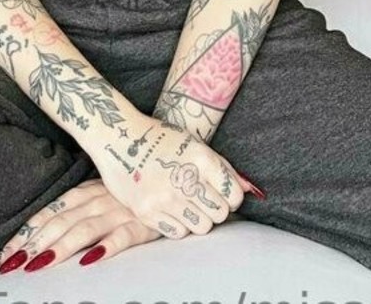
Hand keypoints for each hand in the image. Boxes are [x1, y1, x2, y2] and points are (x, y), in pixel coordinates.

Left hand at [0, 177, 162, 272]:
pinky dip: (106, 246)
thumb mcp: (102, 194)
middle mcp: (99, 199)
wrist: (175, 174)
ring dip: (61, 247)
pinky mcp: (144, 222)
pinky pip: (123, 235)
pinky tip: (91, 259)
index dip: (27, 233)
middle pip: (61, 223)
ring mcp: (120, 210)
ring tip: (40, 263)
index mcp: (87, 192)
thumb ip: (77, 210)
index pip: (50, 213)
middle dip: (34, 244)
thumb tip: (45, 233)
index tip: (5, 252)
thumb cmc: (133, 189)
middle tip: (12, 264)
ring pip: (85, 228)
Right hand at [91, 114, 248, 239]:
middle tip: (202, 197)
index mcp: (200, 158)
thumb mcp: (194, 145)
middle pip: (220, 214)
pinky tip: (171, 208)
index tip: (220, 191)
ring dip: (198, 218)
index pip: (234, 195)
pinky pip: (179, 233)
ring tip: (186, 202)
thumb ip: (225, 169)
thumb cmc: (161, 139)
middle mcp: (184, 179)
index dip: (230, 195)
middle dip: (216, 208)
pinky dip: (179, 224)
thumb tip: (253, 191)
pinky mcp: (147, 212)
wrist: (117, 137)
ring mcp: (165, 198)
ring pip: (202, 227)